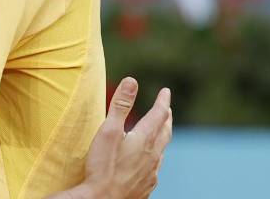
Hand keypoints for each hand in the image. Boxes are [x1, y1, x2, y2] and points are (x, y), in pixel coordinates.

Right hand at [49, 77, 172, 198]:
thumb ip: (120, 105)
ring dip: (162, 138)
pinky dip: (155, 157)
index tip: (165, 91)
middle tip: (166, 109)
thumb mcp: (109, 131)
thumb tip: (132, 81)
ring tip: (160, 133)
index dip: (162, 101)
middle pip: (164, 132)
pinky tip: (149, 162)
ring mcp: (151, 173)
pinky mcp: (146, 186)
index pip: (159, 114)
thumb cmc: (103, 166)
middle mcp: (153, 156)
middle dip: (166, 118)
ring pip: (161, 151)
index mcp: (145, 139)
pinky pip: (155, 167)